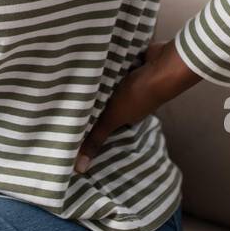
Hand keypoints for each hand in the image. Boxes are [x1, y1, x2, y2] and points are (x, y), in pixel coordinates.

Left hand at [74, 38, 200, 173]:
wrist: (162, 66)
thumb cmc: (137, 95)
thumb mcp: (112, 118)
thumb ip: (96, 138)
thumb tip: (79, 169)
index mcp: (127, 116)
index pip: (106, 122)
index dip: (92, 123)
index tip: (73, 123)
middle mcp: (130, 101)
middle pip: (108, 103)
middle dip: (93, 102)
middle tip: (67, 100)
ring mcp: (132, 82)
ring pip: (111, 84)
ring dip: (99, 81)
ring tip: (73, 80)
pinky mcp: (131, 63)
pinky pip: (116, 65)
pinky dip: (106, 64)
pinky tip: (89, 61)